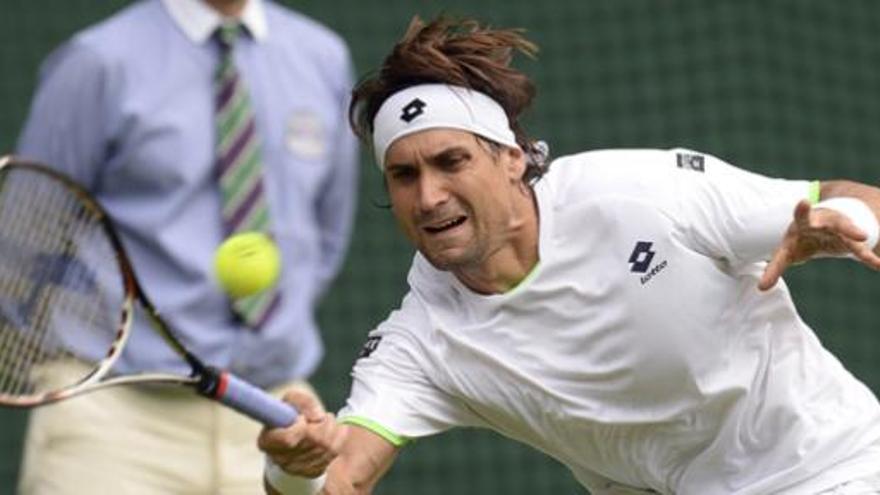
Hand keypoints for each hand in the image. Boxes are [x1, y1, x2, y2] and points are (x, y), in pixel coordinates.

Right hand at [258, 388, 346, 478]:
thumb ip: (302, 402)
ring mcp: (297, 468)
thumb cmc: (290, 416)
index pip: (288, 439)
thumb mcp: (291, 401)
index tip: (302, 418)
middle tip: (319, 417)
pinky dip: (337, 438)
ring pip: (326, 446)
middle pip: (313, 441)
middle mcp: (280, 459)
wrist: (295, 435)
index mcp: (267, 441)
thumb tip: (318, 417)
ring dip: (332, 429)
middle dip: (321, 424)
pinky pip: (334, 452)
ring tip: (326, 422)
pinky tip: (331, 433)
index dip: (300, 427)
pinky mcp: (314, 471)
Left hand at [759, 199, 879, 290]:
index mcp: (803, 223)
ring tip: (863, 237)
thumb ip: (774, 268)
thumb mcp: (787, 252)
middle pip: (831, 220)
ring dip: (854, 232)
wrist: (822, 228)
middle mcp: (823, 222)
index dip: (802, 210)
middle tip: (835, 217)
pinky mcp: (849, 241)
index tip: (804, 202)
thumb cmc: (800, 239)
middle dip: (833, 219)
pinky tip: (877, 265)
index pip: (801, 216)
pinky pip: (860, 250)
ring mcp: (838, 230)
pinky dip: (867, 257)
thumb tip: (760, 288)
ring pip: (848, 230)